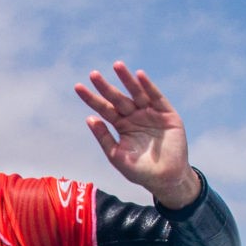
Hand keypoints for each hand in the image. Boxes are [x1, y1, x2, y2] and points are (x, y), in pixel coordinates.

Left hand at [75, 62, 201, 208]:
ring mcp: (151, 114)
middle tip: (93, 74)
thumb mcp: (117, 156)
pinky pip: (156, 97)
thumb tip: (89, 118)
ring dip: (127, 80)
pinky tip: (139, 76)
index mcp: (121, 126)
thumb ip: (104, 138)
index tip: (78, 87)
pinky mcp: (167, 114)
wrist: (166, 179)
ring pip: (137, 93)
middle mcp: (135, 117)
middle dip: (106, 87)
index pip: (104, 109)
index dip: (91, 99)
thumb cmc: (140, 171)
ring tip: (117, 66)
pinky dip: (149, 87)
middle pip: (118, 98)